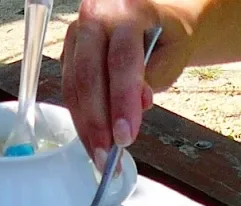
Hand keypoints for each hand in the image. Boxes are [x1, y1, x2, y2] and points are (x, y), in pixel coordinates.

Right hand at [61, 0, 195, 164]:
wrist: (155, 20)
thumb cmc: (167, 38)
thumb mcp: (172, 56)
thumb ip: (153, 79)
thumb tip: (136, 106)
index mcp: (126, 10)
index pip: (122, 60)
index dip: (122, 102)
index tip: (125, 137)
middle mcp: (94, 17)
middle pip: (89, 75)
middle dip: (97, 122)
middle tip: (107, 156)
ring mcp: (76, 34)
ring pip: (73, 86)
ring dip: (85, 126)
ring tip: (100, 156)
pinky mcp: (68, 53)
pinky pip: (69, 89)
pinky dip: (80, 118)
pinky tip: (92, 140)